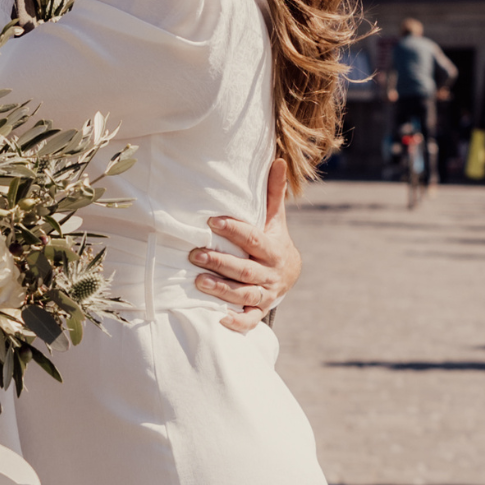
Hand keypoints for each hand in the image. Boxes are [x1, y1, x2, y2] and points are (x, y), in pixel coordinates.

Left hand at [191, 158, 297, 332]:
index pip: (253, 239)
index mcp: (273, 249)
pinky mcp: (259, 312)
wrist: (289, 274)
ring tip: (198, 282)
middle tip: (194, 254)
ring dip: (222, 290)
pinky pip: (249, 321)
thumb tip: (277, 160)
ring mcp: (265, 295)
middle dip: (220, 263)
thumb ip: (273, 193)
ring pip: (244, 295)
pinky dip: (236, 324)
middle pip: (245, 270)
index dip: (234, 230)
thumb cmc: (273, 241)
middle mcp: (270, 274)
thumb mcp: (276, 219)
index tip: (211, 221)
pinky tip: (218, 319)